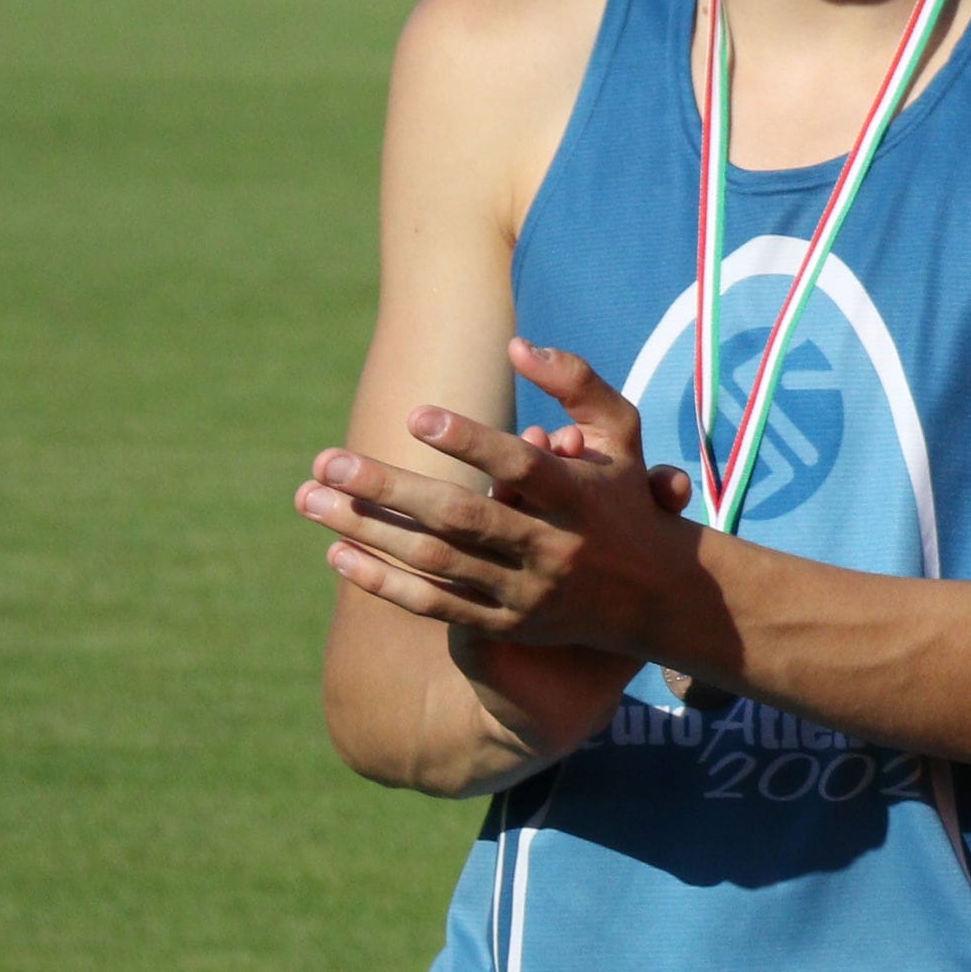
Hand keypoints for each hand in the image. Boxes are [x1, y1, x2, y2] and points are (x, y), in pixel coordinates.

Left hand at [298, 339, 698, 658]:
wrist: (660, 597)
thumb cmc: (626, 499)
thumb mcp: (621, 434)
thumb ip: (577, 382)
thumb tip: (516, 346)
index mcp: (582, 497)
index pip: (523, 467)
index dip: (471, 442)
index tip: (414, 415)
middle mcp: (554, 547)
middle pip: (462, 518)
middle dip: (389, 487)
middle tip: (326, 460)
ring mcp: (528, 592)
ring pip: (436, 562)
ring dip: (368, 531)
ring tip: (311, 499)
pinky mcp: (508, 625)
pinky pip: (435, 606)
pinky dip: (383, 582)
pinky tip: (337, 553)